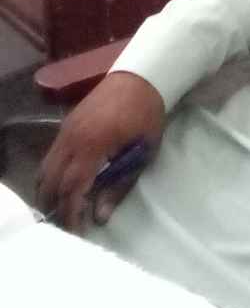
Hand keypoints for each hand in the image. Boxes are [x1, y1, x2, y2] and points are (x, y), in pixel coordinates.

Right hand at [36, 70, 164, 230]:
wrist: (142, 75)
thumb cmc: (148, 114)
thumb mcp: (143, 152)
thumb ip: (120, 185)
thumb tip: (99, 217)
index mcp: (92, 145)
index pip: (71, 188)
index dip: (71, 213)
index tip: (77, 232)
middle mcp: (71, 138)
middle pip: (50, 182)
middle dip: (56, 207)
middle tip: (68, 226)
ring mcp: (65, 130)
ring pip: (45, 169)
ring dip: (49, 193)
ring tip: (64, 210)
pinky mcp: (65, 125)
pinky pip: (50, 157)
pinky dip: (51, 176)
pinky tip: (63, 186)